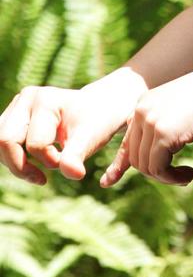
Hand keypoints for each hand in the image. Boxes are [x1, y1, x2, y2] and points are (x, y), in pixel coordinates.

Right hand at [0, 69, 147, 184]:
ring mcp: (18, 105)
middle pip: (4, 141)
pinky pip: (1, 143)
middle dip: (21, 166)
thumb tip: (74, 174)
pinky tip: (32, 163)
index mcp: (46, 100)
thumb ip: (77, 155)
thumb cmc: (96, 122)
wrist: (98, 107)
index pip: (34, 144)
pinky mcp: (13, 116)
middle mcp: (27, 98)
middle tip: (42, 177)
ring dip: (15, 163)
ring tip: (37, 170)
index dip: (49, 162)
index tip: (66, 163)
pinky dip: (13, 158)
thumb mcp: (92, 138)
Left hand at [100, 51, 192, 187]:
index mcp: (143, 104)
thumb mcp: (179, 113)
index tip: (108, 182)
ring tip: (187, 176)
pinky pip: (159, 169)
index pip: (127, 141)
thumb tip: (152, 160)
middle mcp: (141, 112)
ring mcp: (151, 122)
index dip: (119, 164)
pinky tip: (191, 174)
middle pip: (136, 158)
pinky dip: (173, 178)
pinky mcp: (164, 135)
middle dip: (156, 172)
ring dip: (167, 178)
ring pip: (146, 167)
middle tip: (181, 176)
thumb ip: (162, 129)